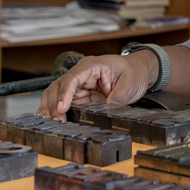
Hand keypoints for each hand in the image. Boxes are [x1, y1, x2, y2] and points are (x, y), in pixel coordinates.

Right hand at [39, 53, 157, 119]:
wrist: (138, 71)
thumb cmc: (133, 73)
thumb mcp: (128, 86)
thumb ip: (116, 99)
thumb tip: (105, 114)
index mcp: (92, 65)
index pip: (72, 78)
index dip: (64, 94)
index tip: (62, 109)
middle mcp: (81, 74)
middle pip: (58, 86)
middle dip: (53, 104)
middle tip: (56, 122)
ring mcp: (78, 85)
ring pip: (55, 94)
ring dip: (50, 108)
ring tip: (51, 123)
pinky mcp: (80, 96)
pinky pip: (62, 102)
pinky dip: (55, 111)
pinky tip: (52, 120)